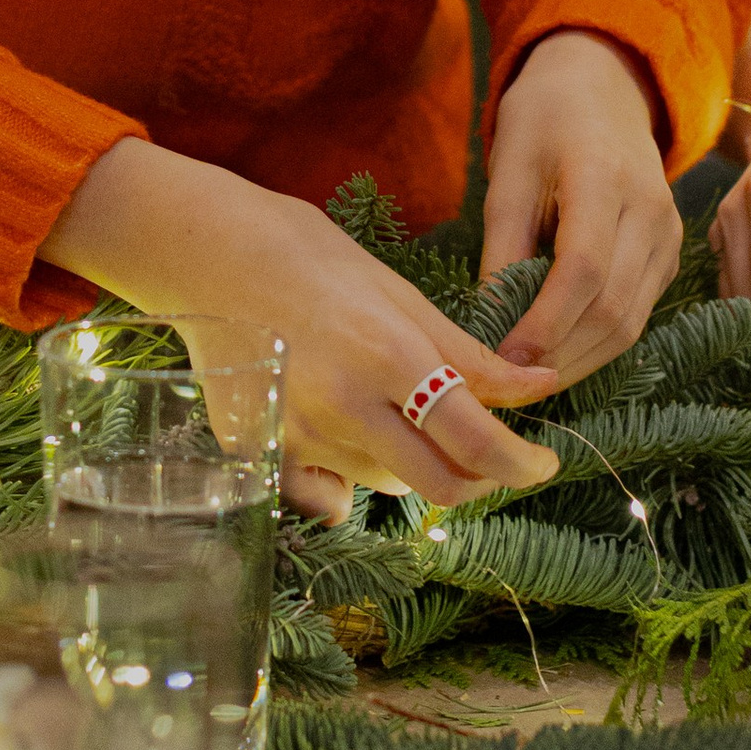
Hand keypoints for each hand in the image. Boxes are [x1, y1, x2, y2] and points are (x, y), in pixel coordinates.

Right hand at [43, 137, 564, 519]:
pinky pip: (328, 496)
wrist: (208, 252)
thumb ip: (468, 355)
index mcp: (388, 355)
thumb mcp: (398, 295)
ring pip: (387, 483)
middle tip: (486, 449)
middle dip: (479, 476)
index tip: (542, 462)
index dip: (522, 463)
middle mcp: (344, 407)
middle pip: (439, 484)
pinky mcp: (262, 454)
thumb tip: (538, 387)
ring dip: (411, 462)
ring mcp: (299, 437)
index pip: (475, 440)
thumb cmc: (309, 256)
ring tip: (390, 405)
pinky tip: (343, 433)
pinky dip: (349, 479)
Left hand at [481, 31, 681, 386]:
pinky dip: (599, 341)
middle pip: (613, 309)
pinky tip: (560, 351)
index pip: (583, 271)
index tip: (503, 360)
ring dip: (580, 359)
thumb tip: (488, 326)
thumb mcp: (508, 170)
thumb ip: (501, 247)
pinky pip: (639, 312)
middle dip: (560, 356)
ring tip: (529, 379)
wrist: (603, 85)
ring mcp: (668, 233)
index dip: (544, 325)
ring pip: (631, 322)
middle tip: (508, 385)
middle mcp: (650, 209)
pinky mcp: (670, 253)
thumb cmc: (543, 120)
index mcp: (603, 177)